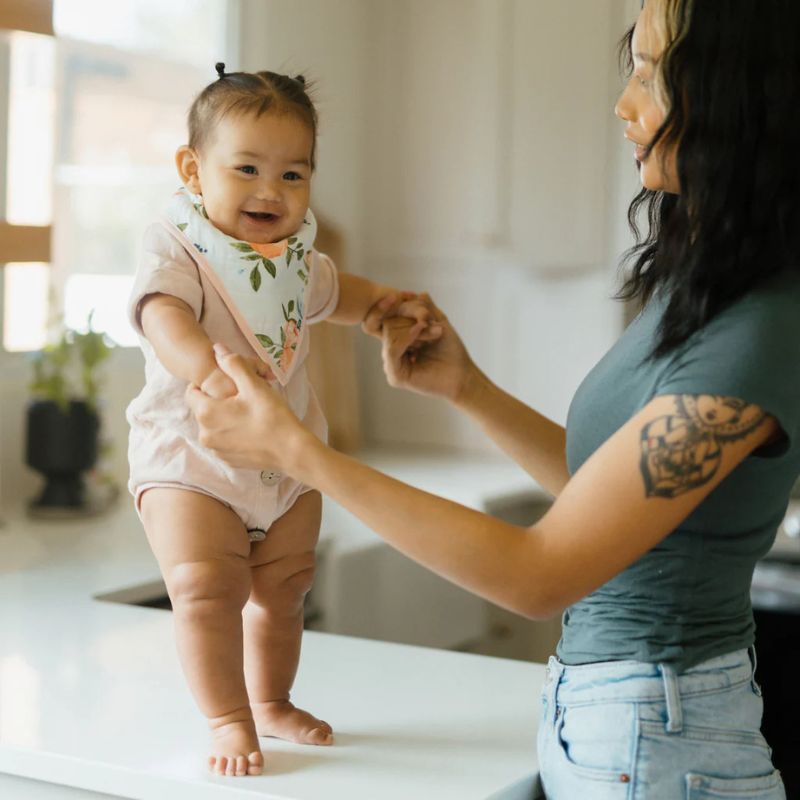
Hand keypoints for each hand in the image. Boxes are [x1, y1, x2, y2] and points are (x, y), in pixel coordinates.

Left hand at [186, 345, 313, 473]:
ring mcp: (216, 450)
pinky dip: (232, 433)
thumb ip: (234, 364)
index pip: (192, 391)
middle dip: (219, 400)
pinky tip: (252, 428)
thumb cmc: (273, 417)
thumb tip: (217, 349)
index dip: (206, 383)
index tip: (227, 383)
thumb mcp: (254, 385)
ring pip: (214, 425)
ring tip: (249, 412)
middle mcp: (205, 434)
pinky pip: (224, 440)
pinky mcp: (228, 460)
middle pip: (204, 408)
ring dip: (225, 417)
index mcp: (206, 413)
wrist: (292, 452)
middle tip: (244, 396)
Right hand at [366, 294, 476, 402]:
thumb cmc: (451, 351)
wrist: (462, 373)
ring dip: (415, 329)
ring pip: (390, 335)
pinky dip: (406, 338)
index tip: (397, 295)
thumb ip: (426, 308)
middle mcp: (392, 351)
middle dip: (411, 317)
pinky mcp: (395, 376)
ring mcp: (392, 364)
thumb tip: (416, 293)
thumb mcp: (438, 323)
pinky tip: (420, 330)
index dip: (382, 307)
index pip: (386, 317)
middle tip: (434, 323)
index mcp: (398, 339)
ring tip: (435, 332)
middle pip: (389, 323)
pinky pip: (392, 350)